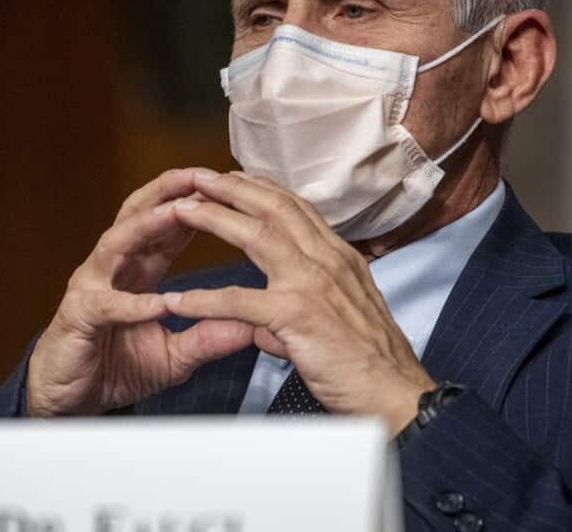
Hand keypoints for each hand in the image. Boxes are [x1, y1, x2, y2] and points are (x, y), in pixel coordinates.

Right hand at [26, 169, 255, 416]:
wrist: (69, 400)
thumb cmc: (116, 369)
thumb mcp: (174, 355)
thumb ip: (208, 338)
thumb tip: (252, 327)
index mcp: (137, 270)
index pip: (167, 226)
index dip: (194, 203)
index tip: (226, 187)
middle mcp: (111, 269)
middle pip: (137, 216)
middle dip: (167, 192)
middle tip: (200, 175)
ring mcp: (90, 288)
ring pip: (116, 244)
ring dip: (147, 225)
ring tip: (176, 212)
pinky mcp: (77, 317)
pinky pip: (107, 306)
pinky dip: (133, 303)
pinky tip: (158, 302)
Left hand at [164, 170, 435, 434]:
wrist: (395, 394)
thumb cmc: (370, 363)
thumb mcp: (340, 320)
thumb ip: (297, 312)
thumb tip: (260, 325)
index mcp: (340, 258)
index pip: (297, 208)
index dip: (261, 189)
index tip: (233, 177)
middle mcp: (329, 260)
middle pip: (274, 208)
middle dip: (232, 187)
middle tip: (198, 177)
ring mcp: (313, 284)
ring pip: (257, 235)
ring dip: (214, 218)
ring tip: (180, 209)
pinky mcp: (297, 315)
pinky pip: (238, 302)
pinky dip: (203, 300)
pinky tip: (175, 301)